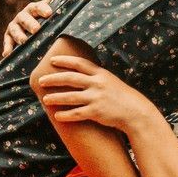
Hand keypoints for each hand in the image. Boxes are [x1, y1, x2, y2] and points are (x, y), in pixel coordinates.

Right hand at [3, 0, 53, 55]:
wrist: (29, 28)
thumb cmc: (41, 19)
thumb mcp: (47, 11)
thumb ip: (53, 2)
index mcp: (32, 9)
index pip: (37, 7)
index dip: (42, 9)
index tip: (49, 13)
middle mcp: (22, 16)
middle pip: (24, 18)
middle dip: (30, 23)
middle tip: (36, 29)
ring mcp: (14, 26)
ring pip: (14, 30)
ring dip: (18, 35)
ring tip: (23, 41)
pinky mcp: (8, 37)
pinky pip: (7, 41)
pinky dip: (7, 47)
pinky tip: (6, 53)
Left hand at [34, 50, 149, 131]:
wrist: (136, 111)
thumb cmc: (122, 97)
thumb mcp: (111, 81)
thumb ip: (96, 77)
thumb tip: (81, 74)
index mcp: (100, 74)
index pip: (79, 63)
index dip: (64, 61)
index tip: (52, 60)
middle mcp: (97, 84)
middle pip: (70, 78)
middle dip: (54, 79)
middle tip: (41, 80)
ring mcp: (96, 98)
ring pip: (71, 97)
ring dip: (56, 98)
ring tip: (45, 99)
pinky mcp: (96, 112)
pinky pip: (77, 113)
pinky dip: (66, 115)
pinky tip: (57, 116)